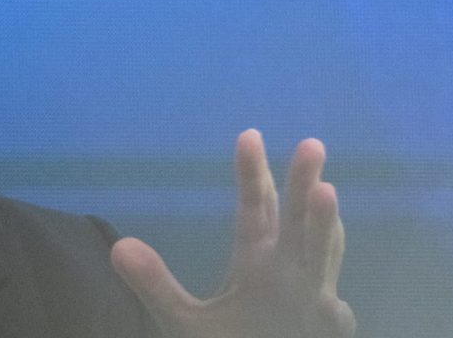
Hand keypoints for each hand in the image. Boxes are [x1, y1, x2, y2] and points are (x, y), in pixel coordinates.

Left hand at [111, 130, 354, 337]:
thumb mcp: (183, 318)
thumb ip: (156, 284)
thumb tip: (118, 248)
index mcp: (255, 261)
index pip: (256, 209)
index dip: (252, 174)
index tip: (248, 135)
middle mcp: (287, 271)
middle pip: (297, 220)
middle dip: (302, 184)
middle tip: (310, 144)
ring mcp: (309, 299)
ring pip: (321, 258)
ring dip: (324, 228)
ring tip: (325, 191)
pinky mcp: (322, 330)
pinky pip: (332, 321)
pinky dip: (334, 314)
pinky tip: (332, 306)